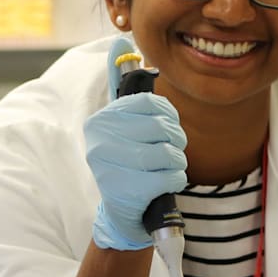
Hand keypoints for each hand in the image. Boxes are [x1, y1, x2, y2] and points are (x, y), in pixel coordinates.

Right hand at [84, 93, 186, 249]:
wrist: (121, 216)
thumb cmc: (129, 168)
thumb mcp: (124, 135)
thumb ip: (133, 105)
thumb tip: (140, 60)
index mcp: (99, 122)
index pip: (145, 102)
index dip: (168, 112)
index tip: (170, 124)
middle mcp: (100, 143)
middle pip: (160, 127)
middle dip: (177, 139)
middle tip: (174, 150)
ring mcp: (112, 168)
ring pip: (167, 152)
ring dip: (178, 162)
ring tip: (171, 168)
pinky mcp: (127, 192)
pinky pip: (169, 176)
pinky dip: (177, 179)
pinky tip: (168, 183)